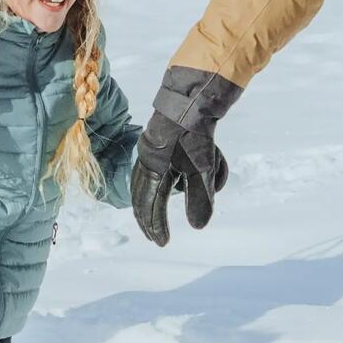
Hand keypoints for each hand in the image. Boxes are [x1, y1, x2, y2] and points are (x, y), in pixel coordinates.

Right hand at [131, 67, 239, 246]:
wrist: (189, 100)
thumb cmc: (194, 134)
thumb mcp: (202, 168)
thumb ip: (200, 198)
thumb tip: (198, 227)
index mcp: (153, 170)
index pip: (151, 206)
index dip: (156, 226)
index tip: (163, 243)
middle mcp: (144, 163)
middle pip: (139, 199)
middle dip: (146, 220)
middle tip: (153, 237)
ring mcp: (146, 153)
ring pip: (139, 186)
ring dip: (143, 205)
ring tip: (148, 220)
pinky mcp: (152, 145)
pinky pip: (143, 174)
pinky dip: (145, 187)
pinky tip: (150, 190)